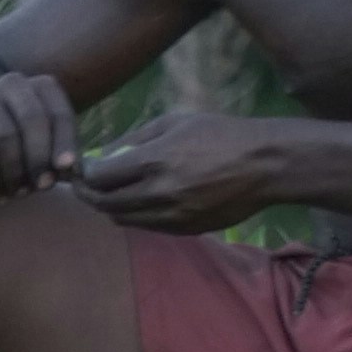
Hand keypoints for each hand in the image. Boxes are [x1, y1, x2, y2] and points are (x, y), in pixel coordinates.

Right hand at [0, 66, 82, 199]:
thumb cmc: (17, 145)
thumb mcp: (42, 146)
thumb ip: (60, 156)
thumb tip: (75, 174)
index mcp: (40, 86)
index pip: (59, 113)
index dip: (66, 143)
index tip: (68, 170)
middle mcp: (10, 86)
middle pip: (32, 119)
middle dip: (41, 157)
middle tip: (44, 186)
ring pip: (5, 136)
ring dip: (16, 171)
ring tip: (21, 194)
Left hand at [71, 110, 278, 234]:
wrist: (269, 164)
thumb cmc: (222, 133)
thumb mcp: (177, 122)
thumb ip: (133, 139)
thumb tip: (99, 156)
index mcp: (156, 160)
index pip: (98, 176)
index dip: (83, 173)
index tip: (82, 168)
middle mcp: (161, 191)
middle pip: (104, 203)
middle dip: (88, 194)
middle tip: (85, 186)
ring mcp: (174, 215)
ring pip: (122, 219)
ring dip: (111, 207)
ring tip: (113, 193)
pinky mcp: (186, 229)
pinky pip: (148, 226)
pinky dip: (137, 215)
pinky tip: (143, 200)